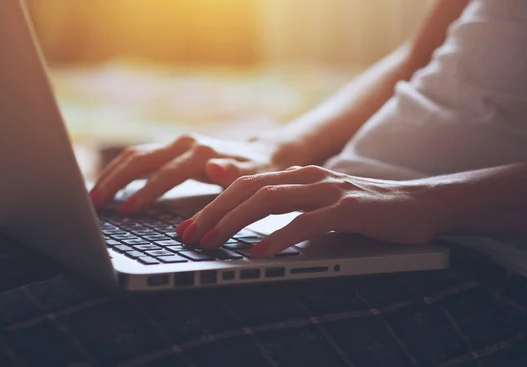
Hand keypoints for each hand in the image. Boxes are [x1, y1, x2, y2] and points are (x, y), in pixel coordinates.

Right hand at [89, 134, 306, 211]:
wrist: (266, 154)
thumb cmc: (260, 171)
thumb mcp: (255, 176)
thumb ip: (234, 173)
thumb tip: (214, 168)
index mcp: (202, 151)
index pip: (165, 173)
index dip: (144, 192)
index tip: (125, 210)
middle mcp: (185, 143)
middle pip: (140, 158)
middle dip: (114, 181)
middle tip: (94, 204)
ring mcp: (176, 144)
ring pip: (134, 156)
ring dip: (111, 175)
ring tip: (93, 198)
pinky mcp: (172, 150)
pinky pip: (139, 158)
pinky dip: (120, 172)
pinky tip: (108, 187)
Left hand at [176, 165, 438, 257]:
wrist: (420, 204)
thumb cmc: (365, 210)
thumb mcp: (320, 203)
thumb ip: (287, 204)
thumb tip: (249, 219)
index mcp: (298, 174)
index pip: (245, 184)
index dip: (214, 204)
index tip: (189, 225)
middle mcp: (308, 176)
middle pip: (248, 188)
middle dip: (213, 211)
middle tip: (188, 235)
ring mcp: (328, 190)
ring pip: (269, 199)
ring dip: (235, 222)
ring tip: (211, 241)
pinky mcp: (348, 209)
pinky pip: (305, 222)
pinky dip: (278, 237)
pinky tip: (258, 252)